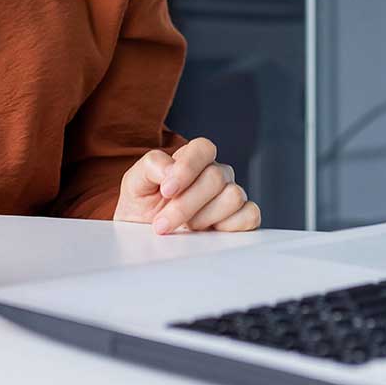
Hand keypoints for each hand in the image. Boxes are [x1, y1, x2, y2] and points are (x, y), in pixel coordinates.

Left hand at [114, 137, 260, 233]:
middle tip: (162, 223)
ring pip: (233, 196)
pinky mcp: (242, 219)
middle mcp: (215, 174)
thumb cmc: (142, 205)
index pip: (203, 148)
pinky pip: (250, 216)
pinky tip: (207, 232)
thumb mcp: (135, 182)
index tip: (167, 190)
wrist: (144, 236)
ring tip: (185, 227)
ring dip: (204, 217)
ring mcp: (230, 196)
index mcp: (192, 159)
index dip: (187, 168)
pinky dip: (229, 226)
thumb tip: (171, 169)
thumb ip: (151, 165)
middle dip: (186, 204)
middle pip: (216, 177)